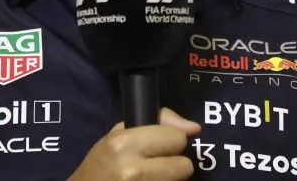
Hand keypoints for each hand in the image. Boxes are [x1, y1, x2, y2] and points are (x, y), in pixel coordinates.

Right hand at [68, 107, 200, 180]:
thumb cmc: (102, 163)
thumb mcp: (120, 134)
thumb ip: (158, 122)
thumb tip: (194, 128)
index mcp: (125, 144)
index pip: (177, 138)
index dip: (171, 142)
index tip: (158, 147)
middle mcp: (133, 170)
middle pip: (184, 166)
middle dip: (174, 164)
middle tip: (155, 166)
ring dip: (170, 179)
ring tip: (150, 178)